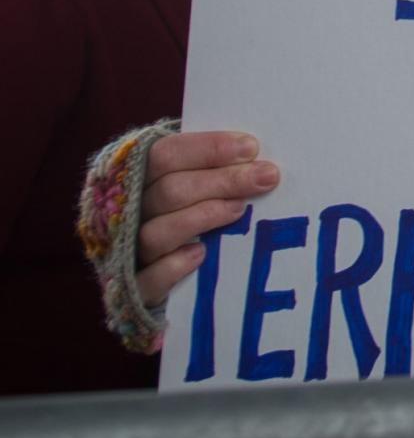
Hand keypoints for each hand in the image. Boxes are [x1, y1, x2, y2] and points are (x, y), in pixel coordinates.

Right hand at [134, 131, 279, 308]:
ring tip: (240, 209)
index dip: (207, 148)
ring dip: (202, 217)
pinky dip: (173, 266)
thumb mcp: (186, 180)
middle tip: (267, 176)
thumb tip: (253, 152)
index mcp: (132, 177)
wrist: (149, 274)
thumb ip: (208, 166)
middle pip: (169, 190)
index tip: (251, 147)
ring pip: (156, 232)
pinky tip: (201, 253)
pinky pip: (148, 279)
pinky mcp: (133, 290)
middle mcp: (122, 213)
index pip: (163, 154)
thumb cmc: (177, 211)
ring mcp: (125, 252)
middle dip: (222, 180)